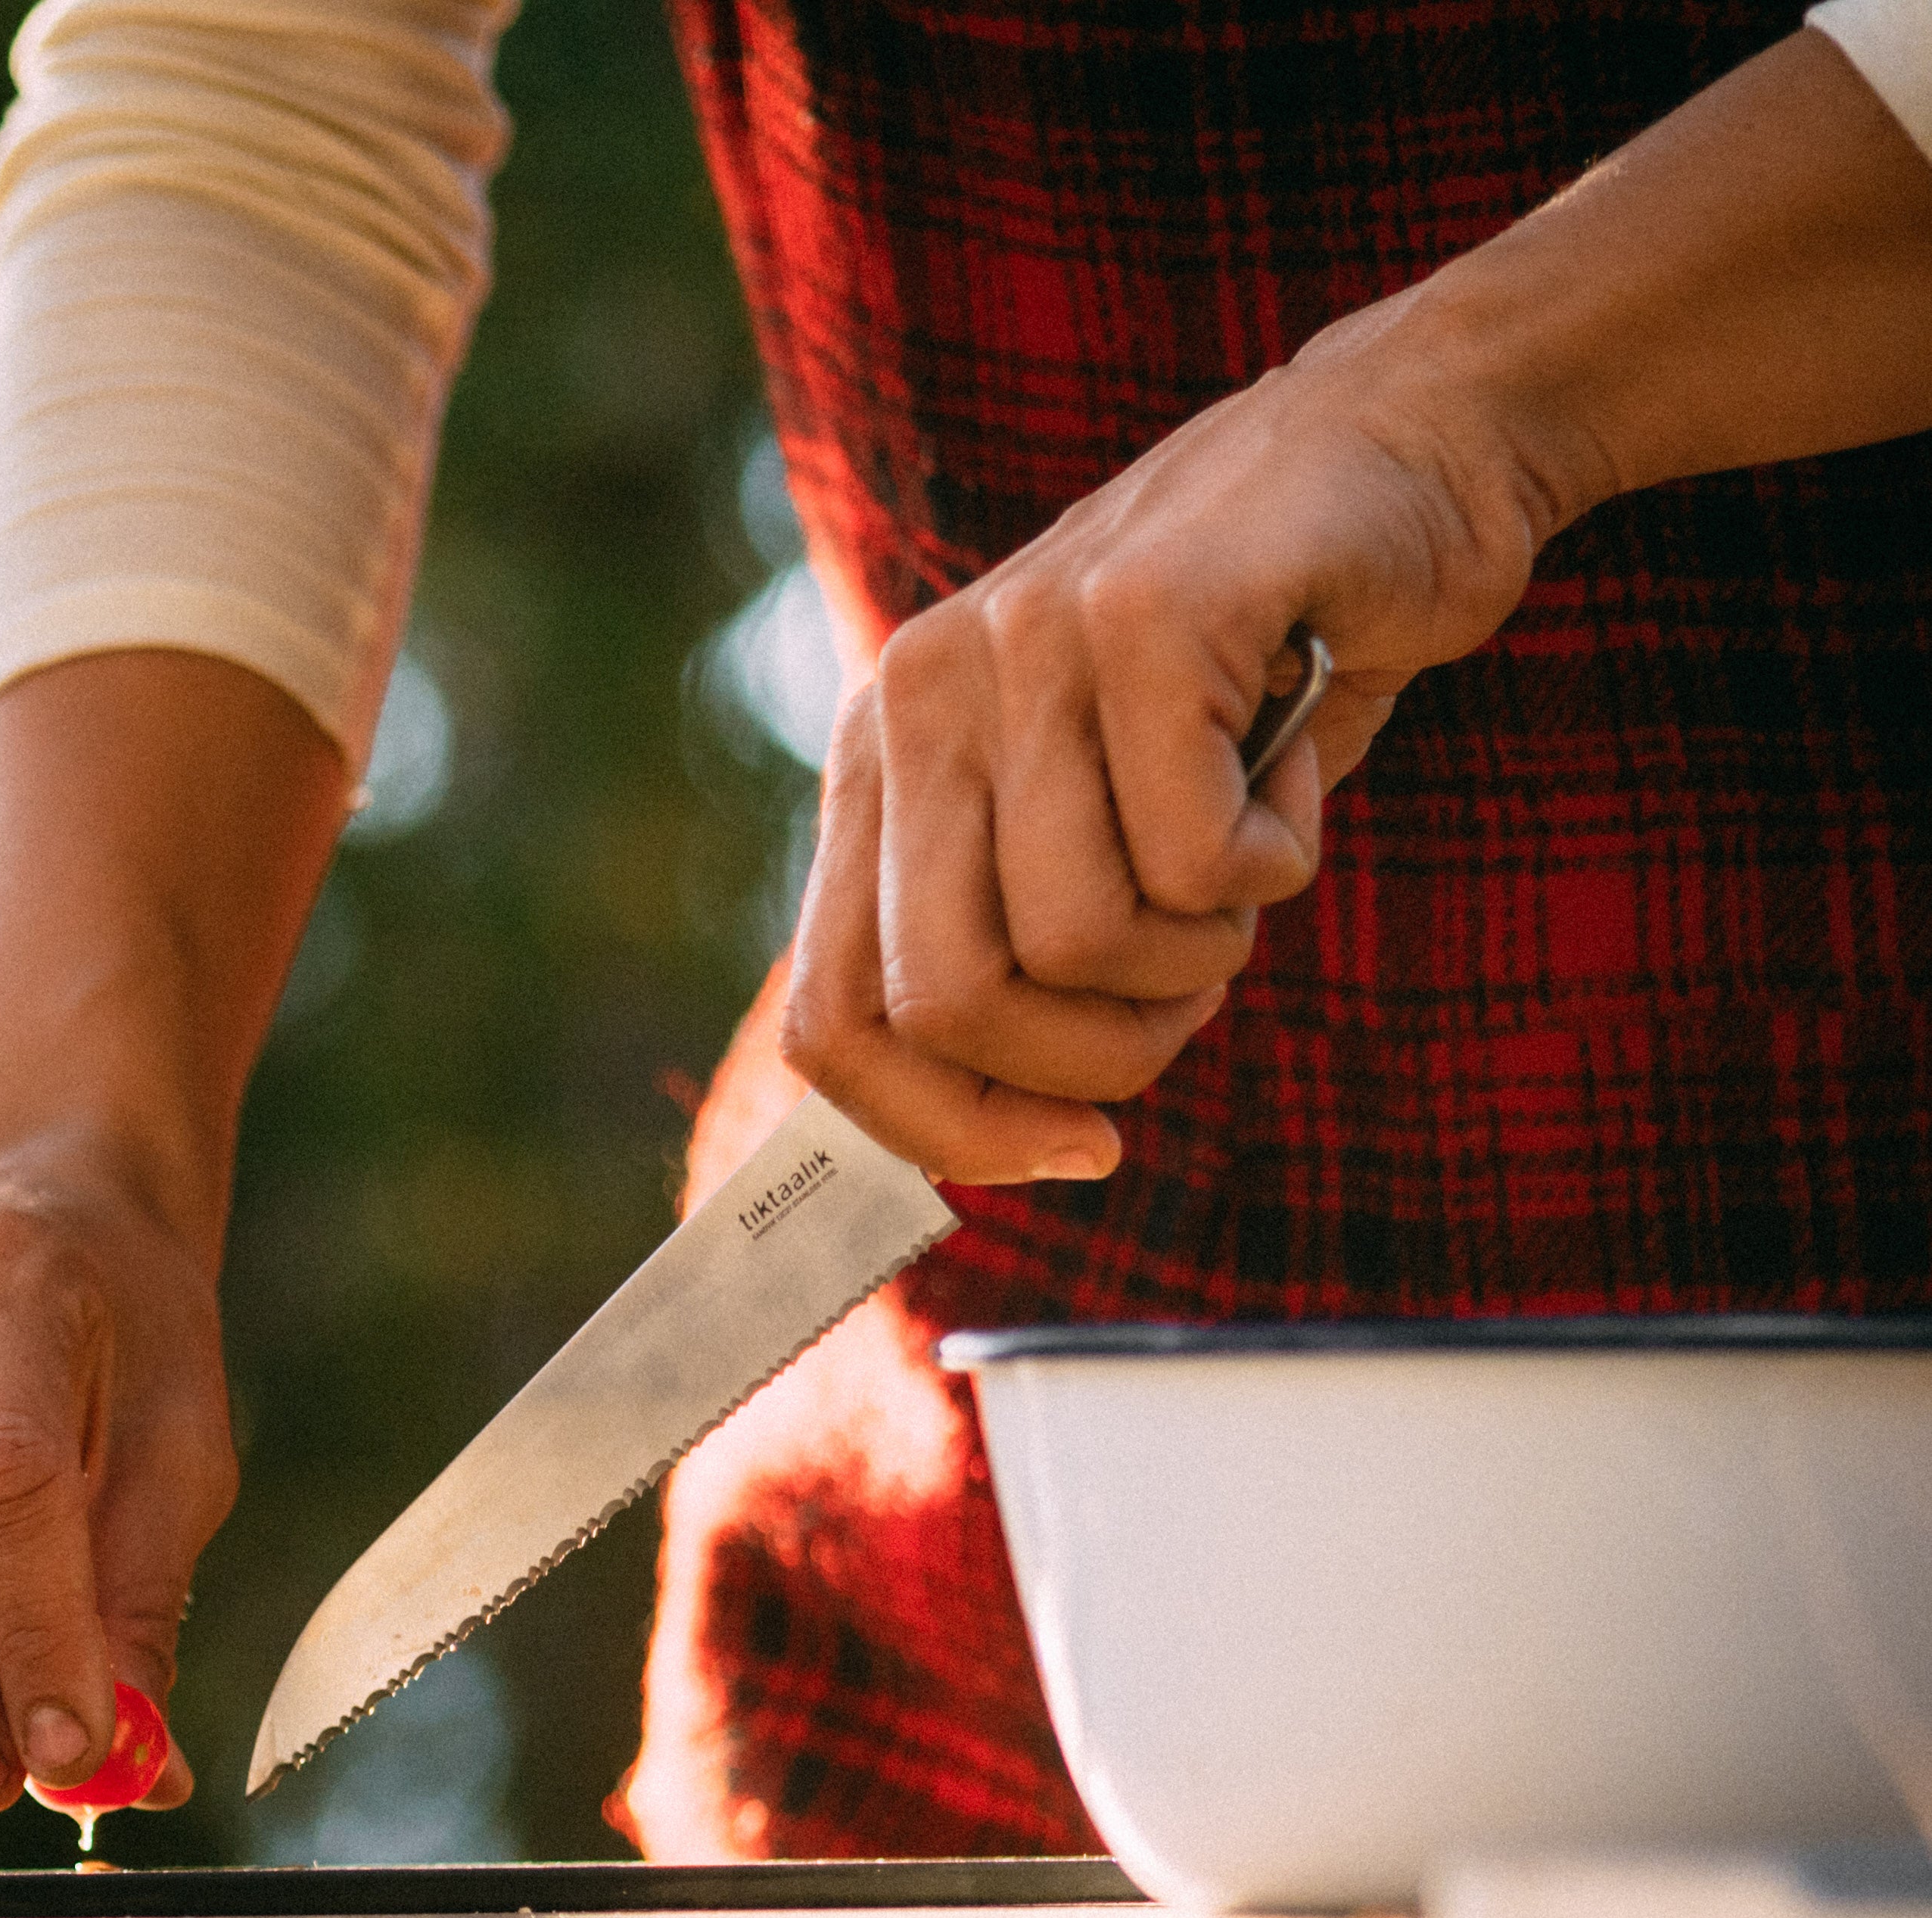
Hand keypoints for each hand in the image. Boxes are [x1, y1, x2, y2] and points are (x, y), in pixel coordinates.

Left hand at [782, 26, 1931, 1183]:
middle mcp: (914, 698)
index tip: (1077, 1149)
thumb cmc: (1247, 675)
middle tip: (1194, 985)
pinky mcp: (1145, 610)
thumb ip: (1011, 944)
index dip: (945, 1131)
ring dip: (1204, 950)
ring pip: (1084, 942)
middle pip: (952, 1004)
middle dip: (1096, 1055)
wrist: (1398, 452)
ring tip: (1247, 843)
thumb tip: (982, 1143)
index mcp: (876, 762)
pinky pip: (1201, 859)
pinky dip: (1281, 858)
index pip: (835, 1022)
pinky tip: (1290, 759)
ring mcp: (1018, 643)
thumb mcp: (1091, 820)